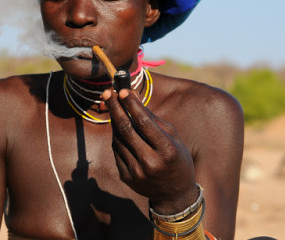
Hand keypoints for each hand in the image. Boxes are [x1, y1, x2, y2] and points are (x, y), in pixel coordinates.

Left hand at [102, 88, 197, 214]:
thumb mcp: (172, 137)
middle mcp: (150, 162)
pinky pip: (116, 151)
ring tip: (115, 108)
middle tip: (107, 93)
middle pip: (126, 129)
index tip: (122, 90)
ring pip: (118, 139)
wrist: (173, 194)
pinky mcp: (126, 177)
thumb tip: (132, 96)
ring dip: (114, 121)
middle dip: (115, 108)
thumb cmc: (176, 158)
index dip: (131, 105)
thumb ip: (152, 117)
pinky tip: (119, 128)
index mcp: (166, 150)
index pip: (144, 122)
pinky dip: (116, 137)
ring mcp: (136, 172)